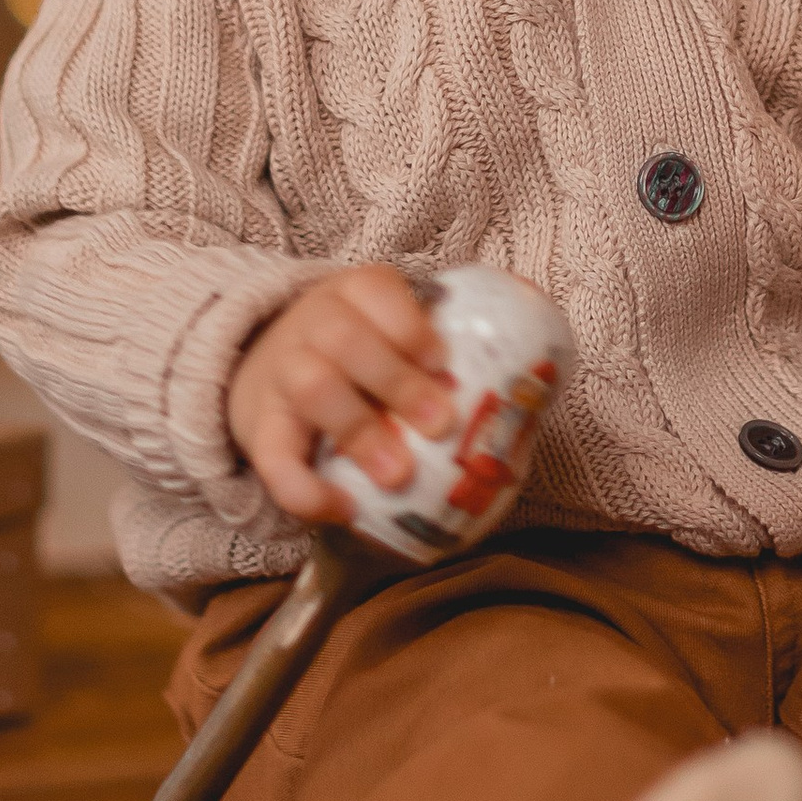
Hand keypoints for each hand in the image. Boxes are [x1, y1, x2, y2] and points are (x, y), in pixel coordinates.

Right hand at [228, 267, 453, 524]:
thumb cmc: (356, 349)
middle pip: (346, 341)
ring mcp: (282, 375)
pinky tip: (340, 509)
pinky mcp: (260, 428)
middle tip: (439, 425)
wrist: (263, 364)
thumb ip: (454, 325)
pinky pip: (274, 458)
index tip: (442, 360)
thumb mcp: (390, 319)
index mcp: (354, 294)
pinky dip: (304, 488)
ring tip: (398, 474)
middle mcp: (313, 326)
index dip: (409, 325)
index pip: (375, 291)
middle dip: (397, 382)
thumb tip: (541, 323)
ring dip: (359, 431)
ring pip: (312, 388)